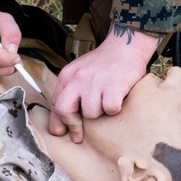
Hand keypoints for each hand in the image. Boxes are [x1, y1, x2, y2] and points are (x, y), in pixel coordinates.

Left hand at [49, 25, 160, 141]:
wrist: (125, 47)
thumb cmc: (102, 65)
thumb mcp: (80, 74)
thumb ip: (69, 94)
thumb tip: (59, 126)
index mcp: (67, 76)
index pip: (56, 105)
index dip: (59, 123)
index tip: (64, 133)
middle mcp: (78, 78)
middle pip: (64, 111)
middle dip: (73, 124)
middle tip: (80, 134)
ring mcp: (95, 81)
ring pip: (91, 114)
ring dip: (100, 113)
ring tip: (106, 100)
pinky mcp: (113, 85)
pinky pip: (110, 109)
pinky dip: (115, 108)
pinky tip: (117, 98)